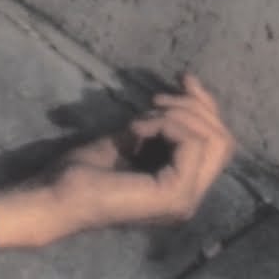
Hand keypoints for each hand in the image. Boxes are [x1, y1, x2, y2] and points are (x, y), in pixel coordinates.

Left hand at [48, 73, 234, 236]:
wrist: (56, 197)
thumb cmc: (81, 173)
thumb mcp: (129, 139)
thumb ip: (159, 126)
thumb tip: (183, 95)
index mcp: (181, 186)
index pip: (218, 144)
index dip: (205, 106)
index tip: (182, 79)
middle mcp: (191, 196)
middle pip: (223, 141)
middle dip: (194, 107)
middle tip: (154, 101)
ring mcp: (186, 199)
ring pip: (214, 140)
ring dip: (177, 115)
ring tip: (140, 119)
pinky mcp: (175, 194)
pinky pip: (191, 144)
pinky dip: (166, 125)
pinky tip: (136, 130)